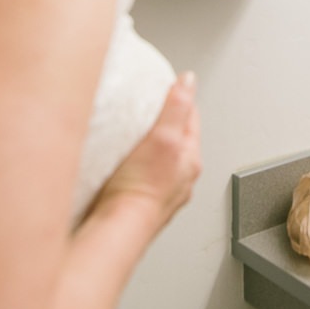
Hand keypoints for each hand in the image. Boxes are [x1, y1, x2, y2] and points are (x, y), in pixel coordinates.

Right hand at [95, 72, 201, 231]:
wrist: (119, 228)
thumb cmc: (142, 188)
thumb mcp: (164, 136)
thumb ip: (176, 107)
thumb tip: (188, 81)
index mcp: (190, 160)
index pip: (190, 118)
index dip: (179, 99)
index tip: (167, 87)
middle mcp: (181, 178)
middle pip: (176, 139)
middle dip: (163, 123)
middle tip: (146, 111)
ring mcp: (162, 193)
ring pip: (159, 160)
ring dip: (148, 148)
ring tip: (132, 138)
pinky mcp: (141, 204)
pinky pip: (141, 177)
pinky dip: (134, 168)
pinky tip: (120, 168)